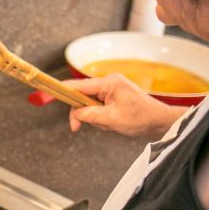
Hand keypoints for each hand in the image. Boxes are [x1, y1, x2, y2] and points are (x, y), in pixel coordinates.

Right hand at [65, 74, 186, 138]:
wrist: (161, 123)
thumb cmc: (141, 119)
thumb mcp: (111, 120)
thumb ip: (89, 115)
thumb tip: (75, 113)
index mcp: (109, 82)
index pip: (78, 85)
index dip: (62, 90)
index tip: (48, 92)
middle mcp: (109, 82)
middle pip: (82, 95)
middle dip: (81, 112)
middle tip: (78, 127)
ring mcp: (112, 89)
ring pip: (90, 103)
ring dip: (94, 117)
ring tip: (109, 125)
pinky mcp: (114, 96)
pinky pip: (98, 106)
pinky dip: (100, 117)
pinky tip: (111, 123)